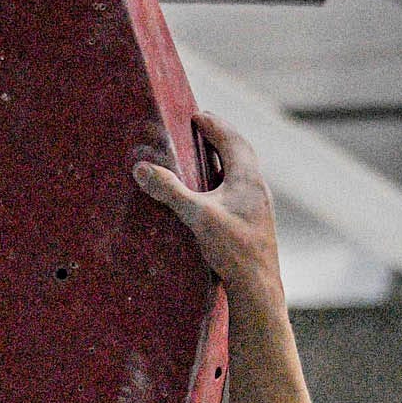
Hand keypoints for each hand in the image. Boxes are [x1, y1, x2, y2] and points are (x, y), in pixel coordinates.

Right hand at [134, 113, 279, 296]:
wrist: (258, 287)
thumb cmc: (232, 249)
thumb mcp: (197, 216)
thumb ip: (170, 191)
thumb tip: (142, 168)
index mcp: (247, 178)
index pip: (231, 140)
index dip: (214, 126)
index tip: (197, 115)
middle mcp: (257, 188)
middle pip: (241, 152)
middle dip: (222, 136)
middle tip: (204, 127)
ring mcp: (259, 206)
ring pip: (244, 172)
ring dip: (227, 158)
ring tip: (209, 154)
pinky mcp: (256, 224)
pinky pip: (242, 190)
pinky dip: (229, 180)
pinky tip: (218, 193)